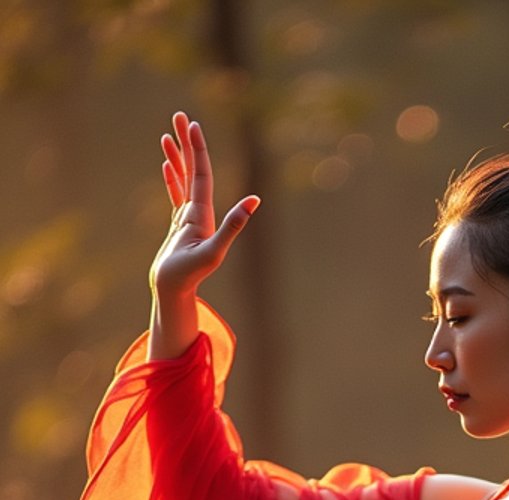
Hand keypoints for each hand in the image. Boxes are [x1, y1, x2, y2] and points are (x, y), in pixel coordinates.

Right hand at [149, 112, 258, 297]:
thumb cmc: (192, 275)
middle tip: (178, 115)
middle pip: (192, 169)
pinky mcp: (179, 226)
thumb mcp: (214, 250)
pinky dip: (172, 179)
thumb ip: (234, 225)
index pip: (201, 173)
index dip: (198, 149)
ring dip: (177, 156)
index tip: (192, 125)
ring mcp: (188, 217)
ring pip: (183, 179)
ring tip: (168, 133)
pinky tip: (167, 165)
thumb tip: (256, 201)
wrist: (176, 291)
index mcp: (204, 212)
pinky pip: (175, 196)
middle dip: (186, 143)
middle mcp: (198, 211)